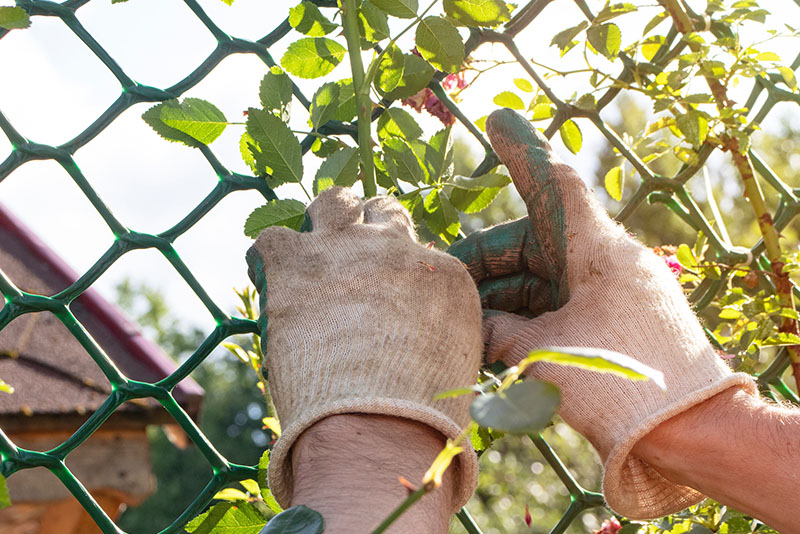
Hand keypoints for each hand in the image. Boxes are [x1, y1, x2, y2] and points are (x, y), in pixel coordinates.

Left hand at [246, 187, 480, 512]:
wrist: (379, 422)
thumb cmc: (420, 413)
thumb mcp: (455, 366)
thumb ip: (438, 335)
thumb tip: (417, 339)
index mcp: (442, 274)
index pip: (417, 250)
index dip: (397, 269)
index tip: (384, 293)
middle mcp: (397, 248)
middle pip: (383, 210)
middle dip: (367, 224)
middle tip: (349, 255)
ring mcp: (345, 249)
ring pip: (332, 202)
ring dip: (321, 218)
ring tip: (309, 250)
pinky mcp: (296, 262)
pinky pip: (272, 239)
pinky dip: (266, 259)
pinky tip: (267, 281)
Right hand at [448, 109, 756, 518]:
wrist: (692, 431)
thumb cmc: (620, 382)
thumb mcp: (543, 353)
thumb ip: (498, 332)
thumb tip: (473, 325)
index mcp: (594, 249)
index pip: (553, 183)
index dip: (522, 149)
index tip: (496, 118)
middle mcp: (600, 262)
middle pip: (527, 244)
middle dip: (482, 268)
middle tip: (441, 293)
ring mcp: (605, 293)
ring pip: (537, 282)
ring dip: (499, 304)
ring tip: (462, 333)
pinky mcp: (608, 323)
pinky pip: (554, 309)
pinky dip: (523, 323)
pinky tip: (491, 348)